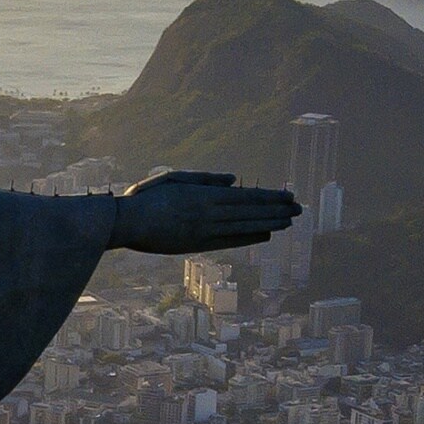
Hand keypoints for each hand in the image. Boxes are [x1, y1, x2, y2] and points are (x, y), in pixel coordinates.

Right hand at [110, 170, 299, 254]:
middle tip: (300, 209)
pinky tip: (265, 235)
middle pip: (250, 212)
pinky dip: (251, 237)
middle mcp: (208, 214)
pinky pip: (231, 241)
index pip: (245, 196)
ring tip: (289, 222)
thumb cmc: (144, 198)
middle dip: (277, 210)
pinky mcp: (197, 245)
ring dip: (270, 224)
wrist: (123, 223)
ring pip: (245, 227)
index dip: (269, 197)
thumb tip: (234, 180)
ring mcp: (204, 231)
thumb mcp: (172, 179)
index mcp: (202, 195)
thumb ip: (204, 179)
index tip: (288, 196)